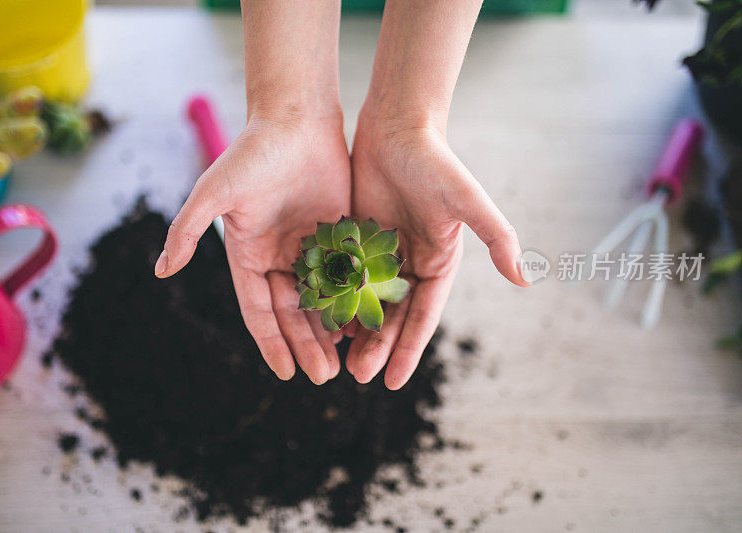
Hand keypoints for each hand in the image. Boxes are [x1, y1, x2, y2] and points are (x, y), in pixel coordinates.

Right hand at [156, 112, 349, 384]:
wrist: (297, 118)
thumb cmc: (251, 153)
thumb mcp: (215, 192)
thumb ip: (187, 230)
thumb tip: (160, 270)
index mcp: (248, 255)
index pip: (260, 311)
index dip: (271, 343)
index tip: (285, 374)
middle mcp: (278, 257)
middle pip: (293, 313)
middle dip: (307, 345)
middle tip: (325, 376)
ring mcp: (310, 247)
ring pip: (322, 299)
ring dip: (331, 330)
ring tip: (347, 361)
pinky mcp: (338, 235)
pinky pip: (347, 274)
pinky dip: (355, 299)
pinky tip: (368, 323)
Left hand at [346, 112, 527, 389]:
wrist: (398, 126)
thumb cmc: (436, 163)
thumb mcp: (467, 202)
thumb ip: (497, 238)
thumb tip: (526, 280)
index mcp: (437, 263)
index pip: (422, 317)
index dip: (408, 350)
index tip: (393, 382)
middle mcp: (409, 263)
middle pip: (392, 316)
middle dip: (377, 347)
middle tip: (357, 376)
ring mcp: (380, 253)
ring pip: (364, 301)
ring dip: (354, 330)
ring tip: (337, 359)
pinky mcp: (355, 239)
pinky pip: (342, 276)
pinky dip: (333, 298)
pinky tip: (317, 319)